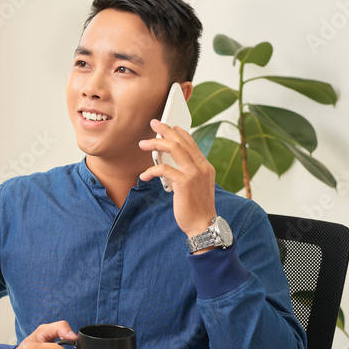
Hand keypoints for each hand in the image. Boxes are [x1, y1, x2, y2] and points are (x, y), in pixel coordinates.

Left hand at [138, 119, 216, 237]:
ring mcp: (194, 174)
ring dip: (155, 144)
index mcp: (205, 167)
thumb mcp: (196, 187)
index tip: (168, 126)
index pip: (191, 143)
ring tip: (143, 144)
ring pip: (173, 148)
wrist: (203, 225)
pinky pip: (163, 169)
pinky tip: (144, 176)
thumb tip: (169, 165)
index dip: (179, 132)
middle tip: (153, 123)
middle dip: (165, 130)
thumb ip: (186, 174)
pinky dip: (151, 171)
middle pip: (181, 141)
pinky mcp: (184, 183)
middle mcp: (201, 167)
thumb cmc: (196, 208)